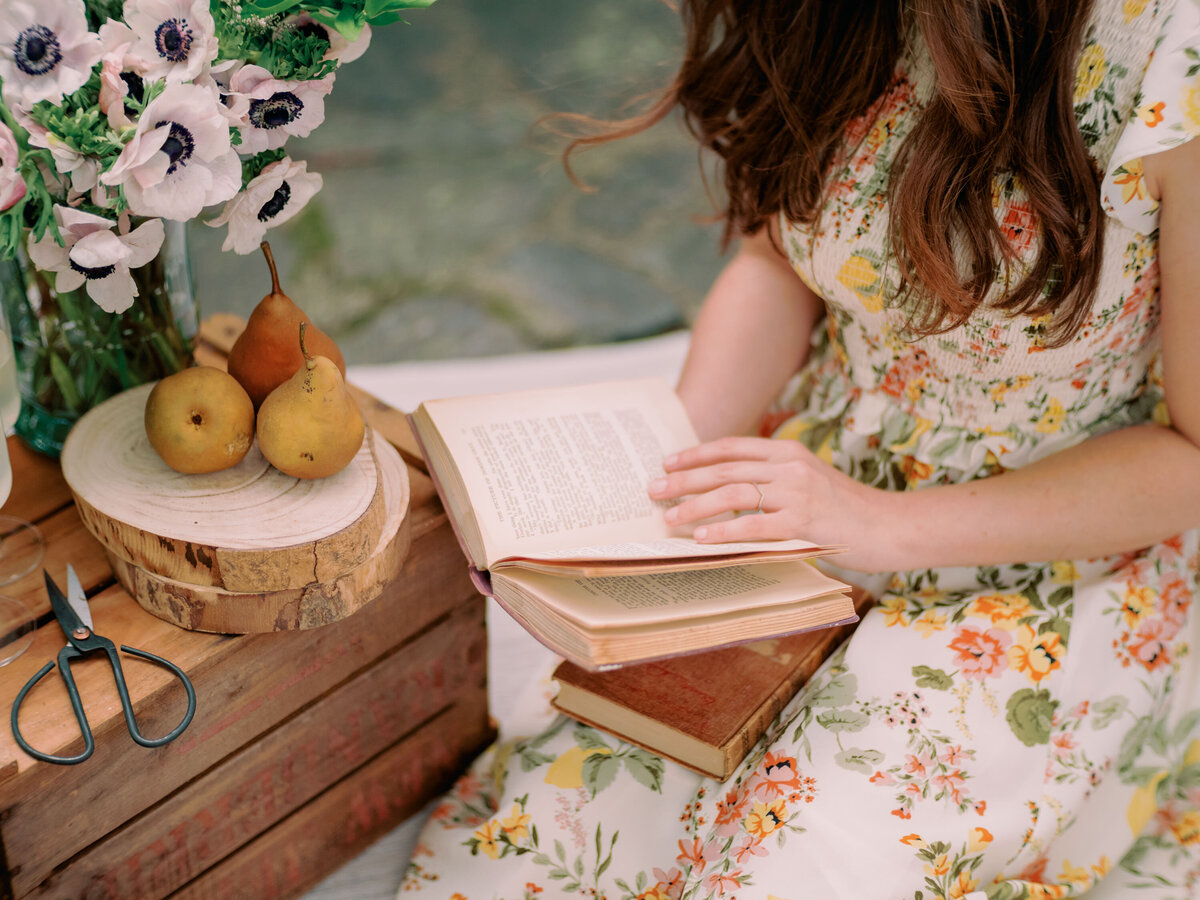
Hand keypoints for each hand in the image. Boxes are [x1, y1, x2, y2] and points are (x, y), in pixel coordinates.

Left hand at [647, 436, 900, 572]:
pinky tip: (702, 538)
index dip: (696, 454)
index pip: (732, 447)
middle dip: (684, 479)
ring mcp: (797, 492)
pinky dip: (724, 531)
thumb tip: (727, 491)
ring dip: (695, 506)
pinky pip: (754, 525)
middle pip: (725, 469)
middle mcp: (790, 466)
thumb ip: (774, 481)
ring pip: (733, 493)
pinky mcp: (804, 522)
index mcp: (788, 452)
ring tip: (669, 517)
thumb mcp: (809, 482)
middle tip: (654, 490)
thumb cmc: (847, 510)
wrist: (891, 526)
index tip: (667, 461)